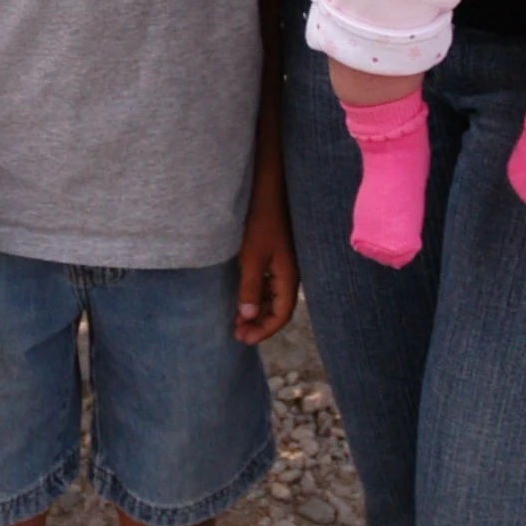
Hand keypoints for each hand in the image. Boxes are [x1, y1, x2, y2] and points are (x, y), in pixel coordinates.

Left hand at [235, 183, 298, 344]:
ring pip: (273, 295)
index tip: (243, 339)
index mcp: (288, 276)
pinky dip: (256, 294)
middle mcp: (289, 272)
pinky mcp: (274, 252)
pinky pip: (269, 282)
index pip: (282, 314)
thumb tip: (249, 317)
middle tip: (236, 333)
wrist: (269, 186)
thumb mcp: (252, 256)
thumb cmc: (261, 219)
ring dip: (256, 310)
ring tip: (236, 319)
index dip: (264, 330)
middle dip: (259, 323)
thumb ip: (250, 288)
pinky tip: (242, 295)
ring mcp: (283, 261)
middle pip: (279, 307)